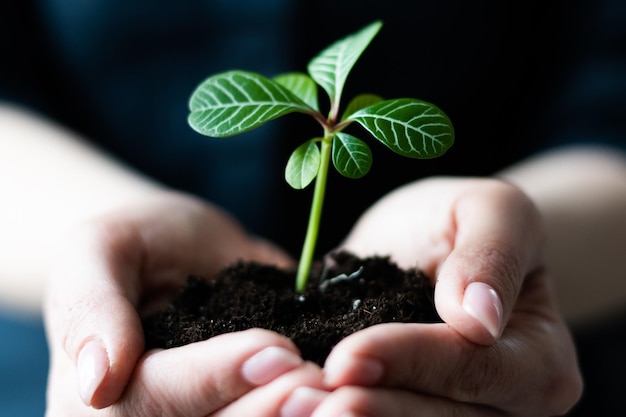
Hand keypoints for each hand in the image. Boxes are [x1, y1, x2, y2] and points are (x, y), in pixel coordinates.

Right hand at [44, 191, 322, 414]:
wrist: (179, 252)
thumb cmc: (139, 242)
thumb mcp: (100, 249)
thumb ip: (93, 305)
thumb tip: (97, 386)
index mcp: (95, 394)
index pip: (154, 398)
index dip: (215, 378)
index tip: (278, 350)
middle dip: (264, 410)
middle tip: (319, 384)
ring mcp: (196, 414)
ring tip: (334, 396)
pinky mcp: (235, 405)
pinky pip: (265, 415)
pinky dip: (296, 413)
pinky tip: (336, 400)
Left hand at [307, 177, 580, 415]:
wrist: (432, 246)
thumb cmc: (464, 222)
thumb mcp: (490, 209)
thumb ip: (493, 253)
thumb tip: (481, 321)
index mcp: (539, 359)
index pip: (473, 369)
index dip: (409, 363)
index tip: (345, 358)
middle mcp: (508, 406)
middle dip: (373, 410)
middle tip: (302, 403)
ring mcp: (462, 416)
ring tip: (296, 407)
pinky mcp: (417, 410)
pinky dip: (343, 414)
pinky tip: (302, 407)